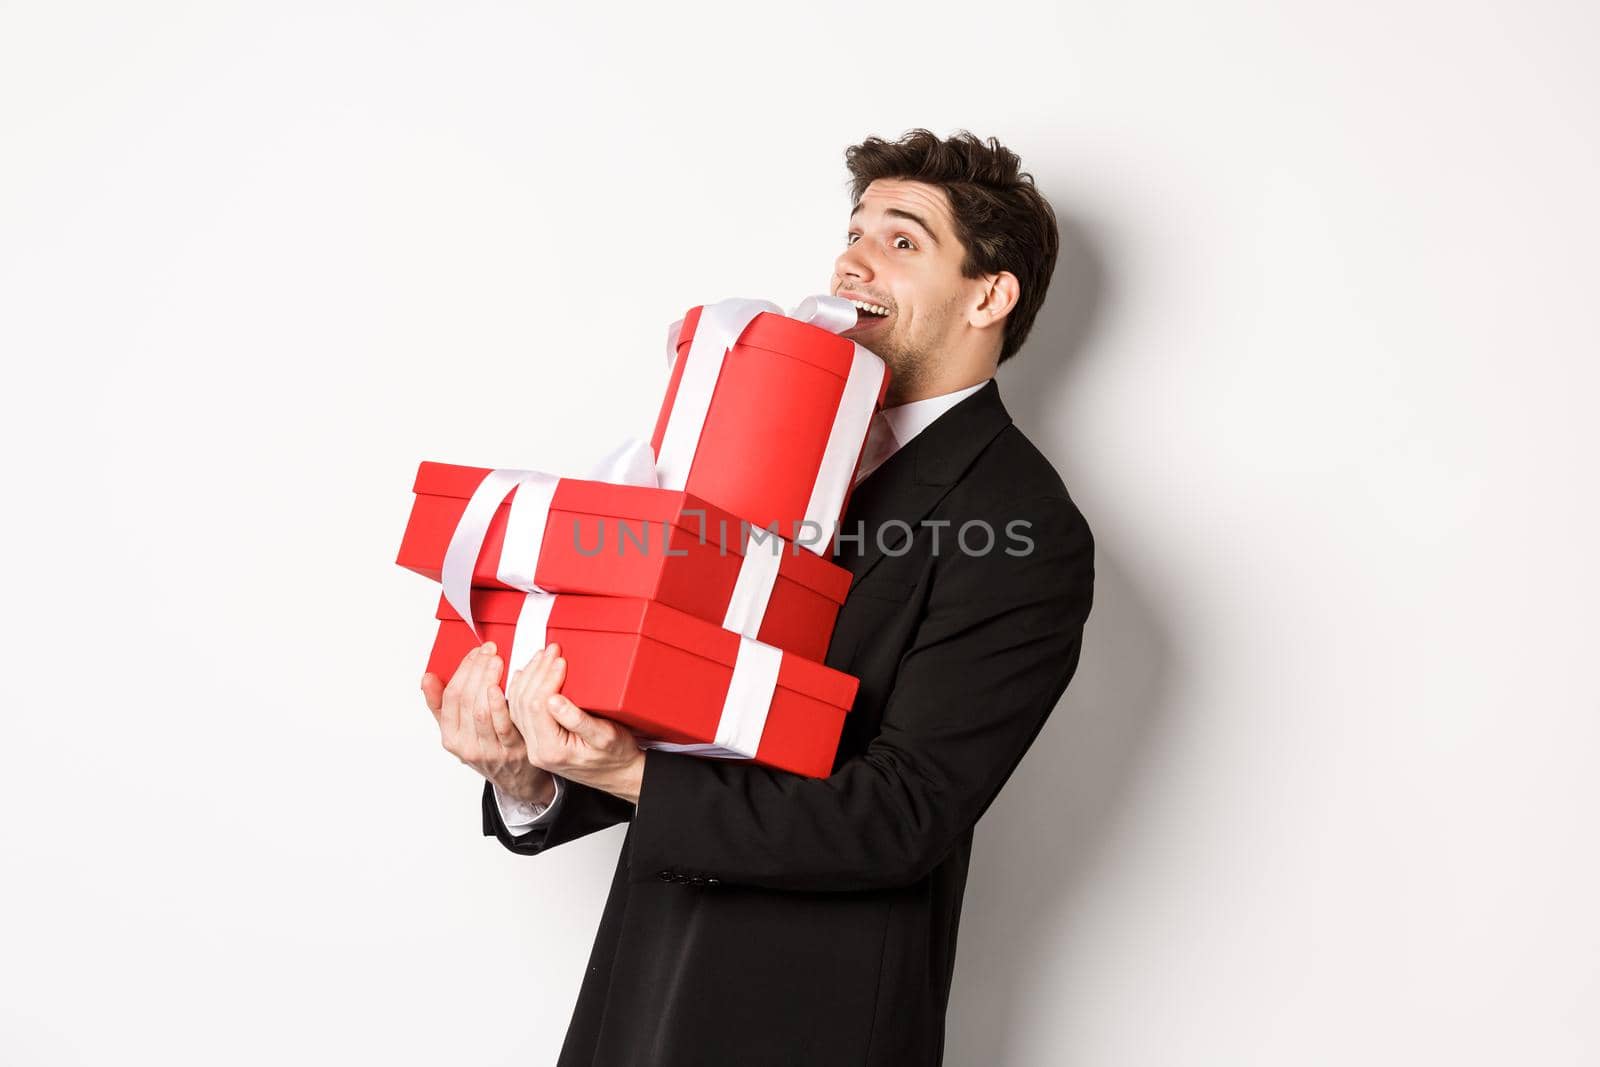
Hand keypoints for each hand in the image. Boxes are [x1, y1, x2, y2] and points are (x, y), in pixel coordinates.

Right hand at [423, 642, 554, 807]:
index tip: (474, 653)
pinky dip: (500, 703)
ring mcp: (490, 750)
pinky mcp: (513, 750)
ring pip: (481, 710)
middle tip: (488, 650)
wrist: (518, 780)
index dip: (462, 671)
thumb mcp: (461, 731)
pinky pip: (504, 724)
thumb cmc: (489, 747)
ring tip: (496, 660)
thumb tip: (427, 678)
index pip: (450, 698)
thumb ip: (442, 705)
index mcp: (451, 738)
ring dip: (489, 680)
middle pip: (465, 701)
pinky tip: (504, 684)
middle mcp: (467, 746)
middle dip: (476, 670)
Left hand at [506, 642, 645, 804]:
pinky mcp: (537, 741)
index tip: (560, 660)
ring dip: (528, 677)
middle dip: (536, 672)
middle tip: (551, 651)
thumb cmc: (616, 756)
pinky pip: (520, 712)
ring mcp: (535, 746)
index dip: (546, 678)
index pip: (537, 706)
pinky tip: (527, 675)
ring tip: (541, 657)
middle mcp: (537, 750)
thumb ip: (577, 720)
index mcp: (551, 750)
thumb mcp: (605, 736)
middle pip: (523, 704)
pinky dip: (522, 690)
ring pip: (517, 707)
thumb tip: (554, 700)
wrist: (619, 775)